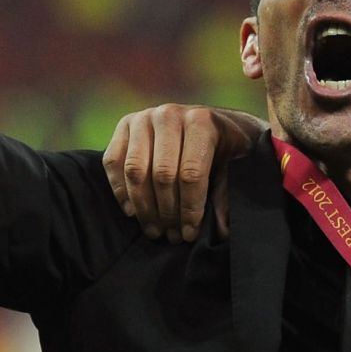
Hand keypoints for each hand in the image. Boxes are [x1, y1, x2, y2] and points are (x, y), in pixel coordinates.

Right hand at [103, 104, 265, 240]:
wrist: (216, 121)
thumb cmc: (228, 148)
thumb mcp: (237, 166)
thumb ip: (227, 194)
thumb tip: (220, 230)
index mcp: (201, 122)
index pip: (191, 173)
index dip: (189, 208)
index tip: (190, 233)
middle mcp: (170, 115)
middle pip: (162, 174)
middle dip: (167, 212)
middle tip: (171, 236)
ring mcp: (144, 118)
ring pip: (135, 170)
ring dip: (143, 207)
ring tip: (154, 230)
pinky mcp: (125, 124)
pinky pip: (113, 161)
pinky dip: (120, 190)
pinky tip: (132, 212)